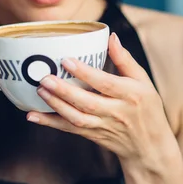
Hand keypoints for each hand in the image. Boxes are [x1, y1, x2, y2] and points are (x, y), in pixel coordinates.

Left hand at [27, 33, 172, 164]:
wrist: (149, 147)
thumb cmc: (147, 108)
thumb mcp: (143, 82)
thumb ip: (125, 60)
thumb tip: (111, 37)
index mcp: (130, 95)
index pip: (105, 83)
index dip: (85, 73)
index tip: (67, 60)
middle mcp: (116, 112)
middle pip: (87, 102)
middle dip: (64, 91)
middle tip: (45, 78)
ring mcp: (103, 126)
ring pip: (77, 118)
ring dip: (56, 106)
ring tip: (40, 91)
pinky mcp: (92, 135)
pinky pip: (70, 129)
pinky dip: (51, 123)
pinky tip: (33, 116)